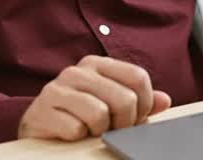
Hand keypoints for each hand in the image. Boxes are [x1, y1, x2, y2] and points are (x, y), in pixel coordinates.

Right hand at [17, 55, 173, 140]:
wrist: (38, 127)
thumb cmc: (78, 115)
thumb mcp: (110, 104)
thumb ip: (138, 101)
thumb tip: (164, 100)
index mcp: (98, 64)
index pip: (138, 77)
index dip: (144, 104)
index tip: (135, 119)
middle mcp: (78, 71)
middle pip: (124, 98)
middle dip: (123, 123)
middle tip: (111, 128)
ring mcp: (58, 88)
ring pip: (100, 114)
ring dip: (98, 131)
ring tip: (88, 130)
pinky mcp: (43, 108)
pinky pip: (76, 128)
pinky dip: (77, 137)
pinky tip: (70, 133)